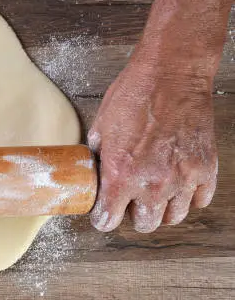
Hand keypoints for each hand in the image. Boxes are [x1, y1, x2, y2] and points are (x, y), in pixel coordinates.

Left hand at [88, 62, 217, 232]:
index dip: (103, 218)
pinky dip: (189, 197)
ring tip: (154, 194)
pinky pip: (199, 200)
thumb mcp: (100, 128)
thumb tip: (94, 172)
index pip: (108, 221)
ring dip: (161, 209)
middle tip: (130, 201)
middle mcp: (153, 184)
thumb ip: (98, 158)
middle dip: (133, 216)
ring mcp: (182, 178)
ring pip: (173, 217)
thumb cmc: (133, 96)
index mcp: (121, 175)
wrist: (171, 74)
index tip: (104, 213)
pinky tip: (178, 184)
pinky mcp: (205, 168)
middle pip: (144, 224)